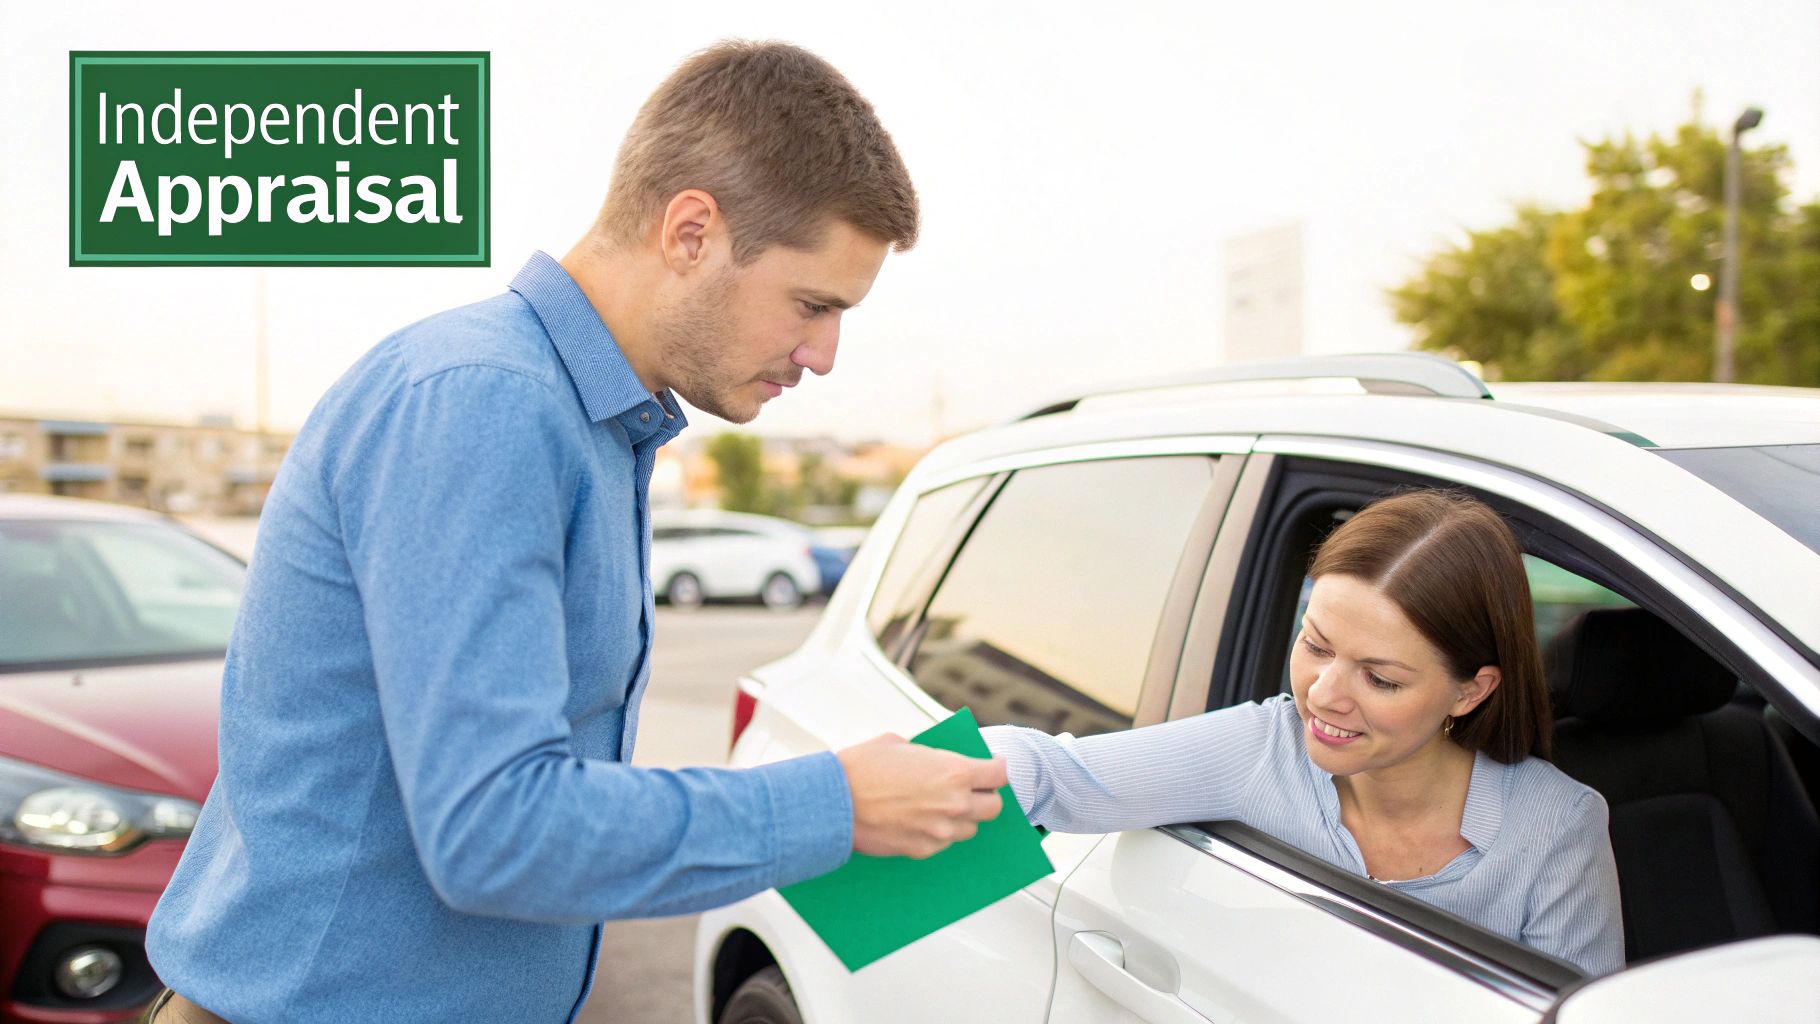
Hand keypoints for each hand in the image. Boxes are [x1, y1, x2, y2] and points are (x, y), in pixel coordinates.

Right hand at [835, 733, 1007, 858]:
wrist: (833, 803)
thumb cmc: (860, 769)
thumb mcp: (899, 744)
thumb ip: (928, 754)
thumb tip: (935, 762)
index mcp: (954, 771)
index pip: (999, 775)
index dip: (995, 770)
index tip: (991, 769)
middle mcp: (954, 804)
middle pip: (993, 808)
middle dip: (984, 797)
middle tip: (969, 790)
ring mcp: (940, 830)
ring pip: (970, 829)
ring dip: (962, 817)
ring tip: (939, 806)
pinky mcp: (923, 849)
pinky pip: (944, 843)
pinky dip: (938, 833)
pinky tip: (919, 821)